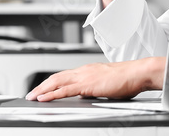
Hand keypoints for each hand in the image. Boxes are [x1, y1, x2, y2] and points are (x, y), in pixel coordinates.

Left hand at [25, 58, 163, 101]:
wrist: (138, 73)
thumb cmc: (128, 79)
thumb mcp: (106, 84)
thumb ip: (93, 88)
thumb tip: (85, 95)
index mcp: (87, 70)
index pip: (64, 75)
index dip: (51, 82)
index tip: (42, 88)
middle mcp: (83, 71)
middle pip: (56, 77)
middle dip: (41, 86)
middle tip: (31, 94)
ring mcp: (84, 76)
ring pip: (56, 82)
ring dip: (42, 90)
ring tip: (32, 96)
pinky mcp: (87, 85)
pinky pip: (65, 90)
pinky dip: (51, 94)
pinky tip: (43, 98)